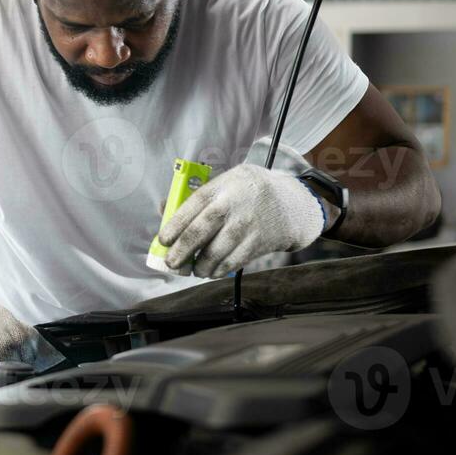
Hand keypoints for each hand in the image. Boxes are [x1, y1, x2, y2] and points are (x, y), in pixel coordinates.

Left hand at [158, 163, 325, 278]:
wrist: (292, 204)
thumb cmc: (249, 192)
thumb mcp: (226, 182)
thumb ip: (197, 196)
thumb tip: (163, 210)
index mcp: (222, 186)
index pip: (193, 205)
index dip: (175, 224)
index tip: (163, 240)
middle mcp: (234, 205)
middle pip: (202, 230)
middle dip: (182, 250)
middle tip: (171, 263)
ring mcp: (248, 225)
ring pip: (217, 251)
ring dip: (201, 265)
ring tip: (194, 269)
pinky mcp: (259, 243)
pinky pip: (233, 261)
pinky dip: (218, 270)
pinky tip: (211, 271)